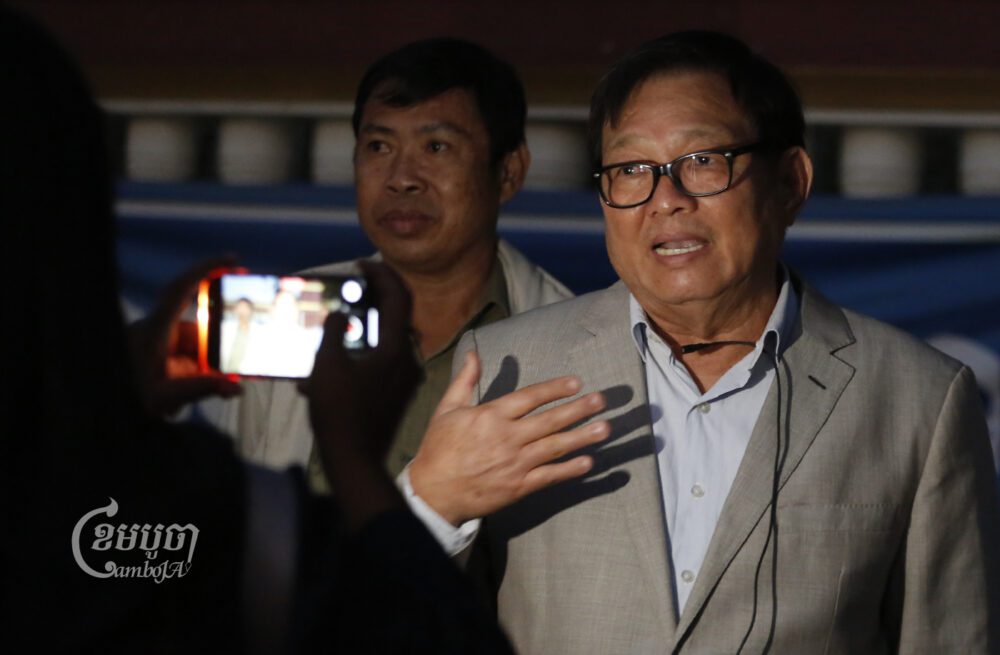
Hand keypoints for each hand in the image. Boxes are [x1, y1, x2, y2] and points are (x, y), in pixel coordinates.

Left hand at [128, 257, 240, 416]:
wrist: (95, 412)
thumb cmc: (122, 400)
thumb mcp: (163, 398)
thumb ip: (202, 390)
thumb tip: (236, 387)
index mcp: (154, 330)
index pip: (182, 288)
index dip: (207, 269)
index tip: (234, 260)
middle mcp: (155, 331)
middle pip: (198, 330)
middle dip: (214, 353)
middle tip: (228, 373)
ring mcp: (155, 345)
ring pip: (193, 348)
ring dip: (201, 371)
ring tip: (199, 394)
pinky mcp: (156, 358)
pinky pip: (184, 360)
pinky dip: (193, 375)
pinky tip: (185, 396)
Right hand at [303, 261, 420, 471]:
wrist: (354, 460)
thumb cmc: (339, 413)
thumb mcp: (327, 366)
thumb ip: (334, 332)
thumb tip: (341, 314)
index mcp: (395, 349)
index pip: (397, 298)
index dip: (381, 275)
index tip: (362, 264)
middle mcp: (407, 360)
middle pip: (396, 317)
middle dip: (375, 297)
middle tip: (355, 286)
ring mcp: (404, 379)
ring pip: (387, 340)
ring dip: (366, 327)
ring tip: (338, 322)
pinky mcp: (396, 393)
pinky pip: (382, 362)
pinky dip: (363, 353)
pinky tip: (333, 361)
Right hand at [409, 352, 609, 525]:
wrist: (433, 492)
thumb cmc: (438, 448)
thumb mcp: (447, 409)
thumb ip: (465, 380)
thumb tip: (474, 353)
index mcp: (491, 415)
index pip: (530, 397)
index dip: (554, 389)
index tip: (576, 382)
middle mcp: (507, 437)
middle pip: (550, 420)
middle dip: (578, 409)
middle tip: (602, 400)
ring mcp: (515, 463)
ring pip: (555, 447)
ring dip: (582, 437)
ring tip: (604, 428)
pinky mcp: (518, 487)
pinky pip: (549, 476)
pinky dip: (569, 470)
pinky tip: (588, 462)